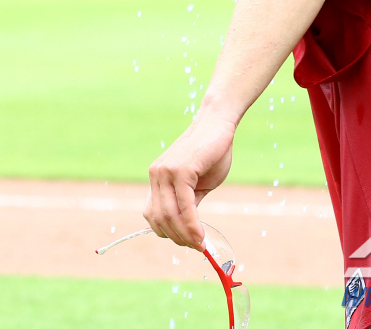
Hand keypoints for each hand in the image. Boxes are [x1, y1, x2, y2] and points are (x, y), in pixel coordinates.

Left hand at [144, 110, 235, 248]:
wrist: (218, 123)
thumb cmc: (211, 152)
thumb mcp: (197, 184)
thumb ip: (188, 203)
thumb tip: (188, 230)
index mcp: (157, 178)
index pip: (152, 214)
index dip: (167, 233)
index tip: (186, 242)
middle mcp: (156, 175)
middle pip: (159, 218)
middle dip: (177, 238)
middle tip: (196, 248)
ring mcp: (166, 171)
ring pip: (169, 215)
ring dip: (185, 235)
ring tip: (200, 245)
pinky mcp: (180, 169)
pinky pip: (184, 205)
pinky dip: (192, 224)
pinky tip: (201, 234)